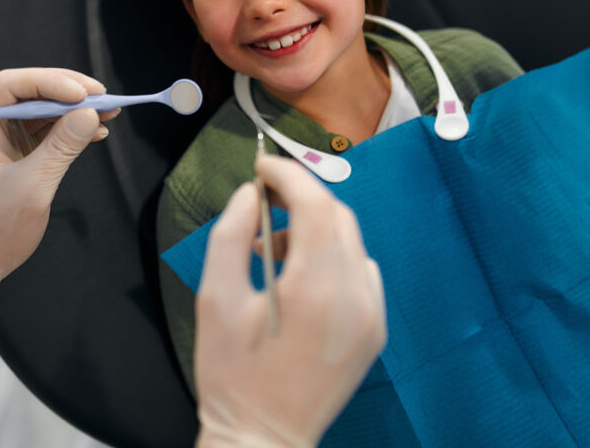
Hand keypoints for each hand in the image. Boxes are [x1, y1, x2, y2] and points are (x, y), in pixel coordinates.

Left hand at [0, 68, 117, 299]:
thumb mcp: (32, 187)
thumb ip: (61, 147)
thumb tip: (89, 114)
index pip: (11, 86)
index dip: (48, 82)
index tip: (82, 93)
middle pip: (30, 92)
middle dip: (67, 92)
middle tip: (102, 96)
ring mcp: (4, 137)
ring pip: (43, 108)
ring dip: (75, 109)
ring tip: (108, 110)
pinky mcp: (20, 151)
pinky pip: (48, 129)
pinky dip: (72, 128)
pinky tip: (96, 130)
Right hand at [195, 156, 386, 446]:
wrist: (264, 438)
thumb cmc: (231, 374)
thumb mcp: (214, 300)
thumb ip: (229, 236)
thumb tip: (248, 195)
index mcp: (314, 290)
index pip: (314, 205)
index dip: (287, 175)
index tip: (260, 168)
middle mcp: (355, 298)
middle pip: (338, 216)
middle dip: (300, 198)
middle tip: (261, 203)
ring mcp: (372, 315)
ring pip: (350, 240)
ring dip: (313, 228)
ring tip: (270, 251)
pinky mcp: (375, 330)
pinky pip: (360, 270)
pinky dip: (331, 257)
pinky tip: (299, 278)